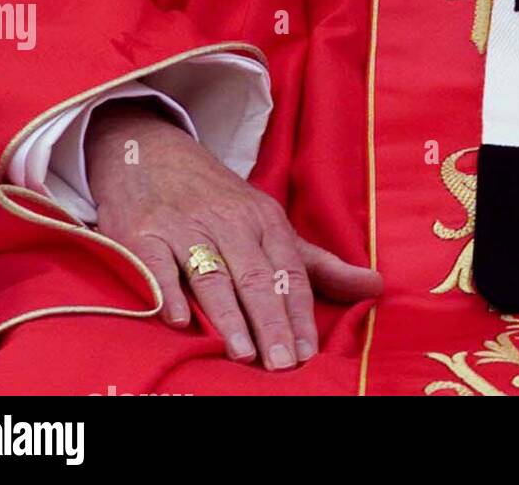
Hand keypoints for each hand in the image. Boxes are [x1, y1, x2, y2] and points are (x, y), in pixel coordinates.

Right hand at [86, 100, 382, 369]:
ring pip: (212, 273)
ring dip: (228, 314)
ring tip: (244, 354)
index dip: (300, 312)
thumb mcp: (270, 223)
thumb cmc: (219, 201)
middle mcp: (229, 221)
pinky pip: (157, 265)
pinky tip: (180, 321)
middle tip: (282, 364)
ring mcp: (185, 227)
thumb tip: (375, 287)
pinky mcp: (143, 233)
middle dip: (271, 320)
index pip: (289, 270)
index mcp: (264, 219)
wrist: (153, 154)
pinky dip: (168, 292)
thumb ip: (318, 264)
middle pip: (255, 275)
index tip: (309, 353)